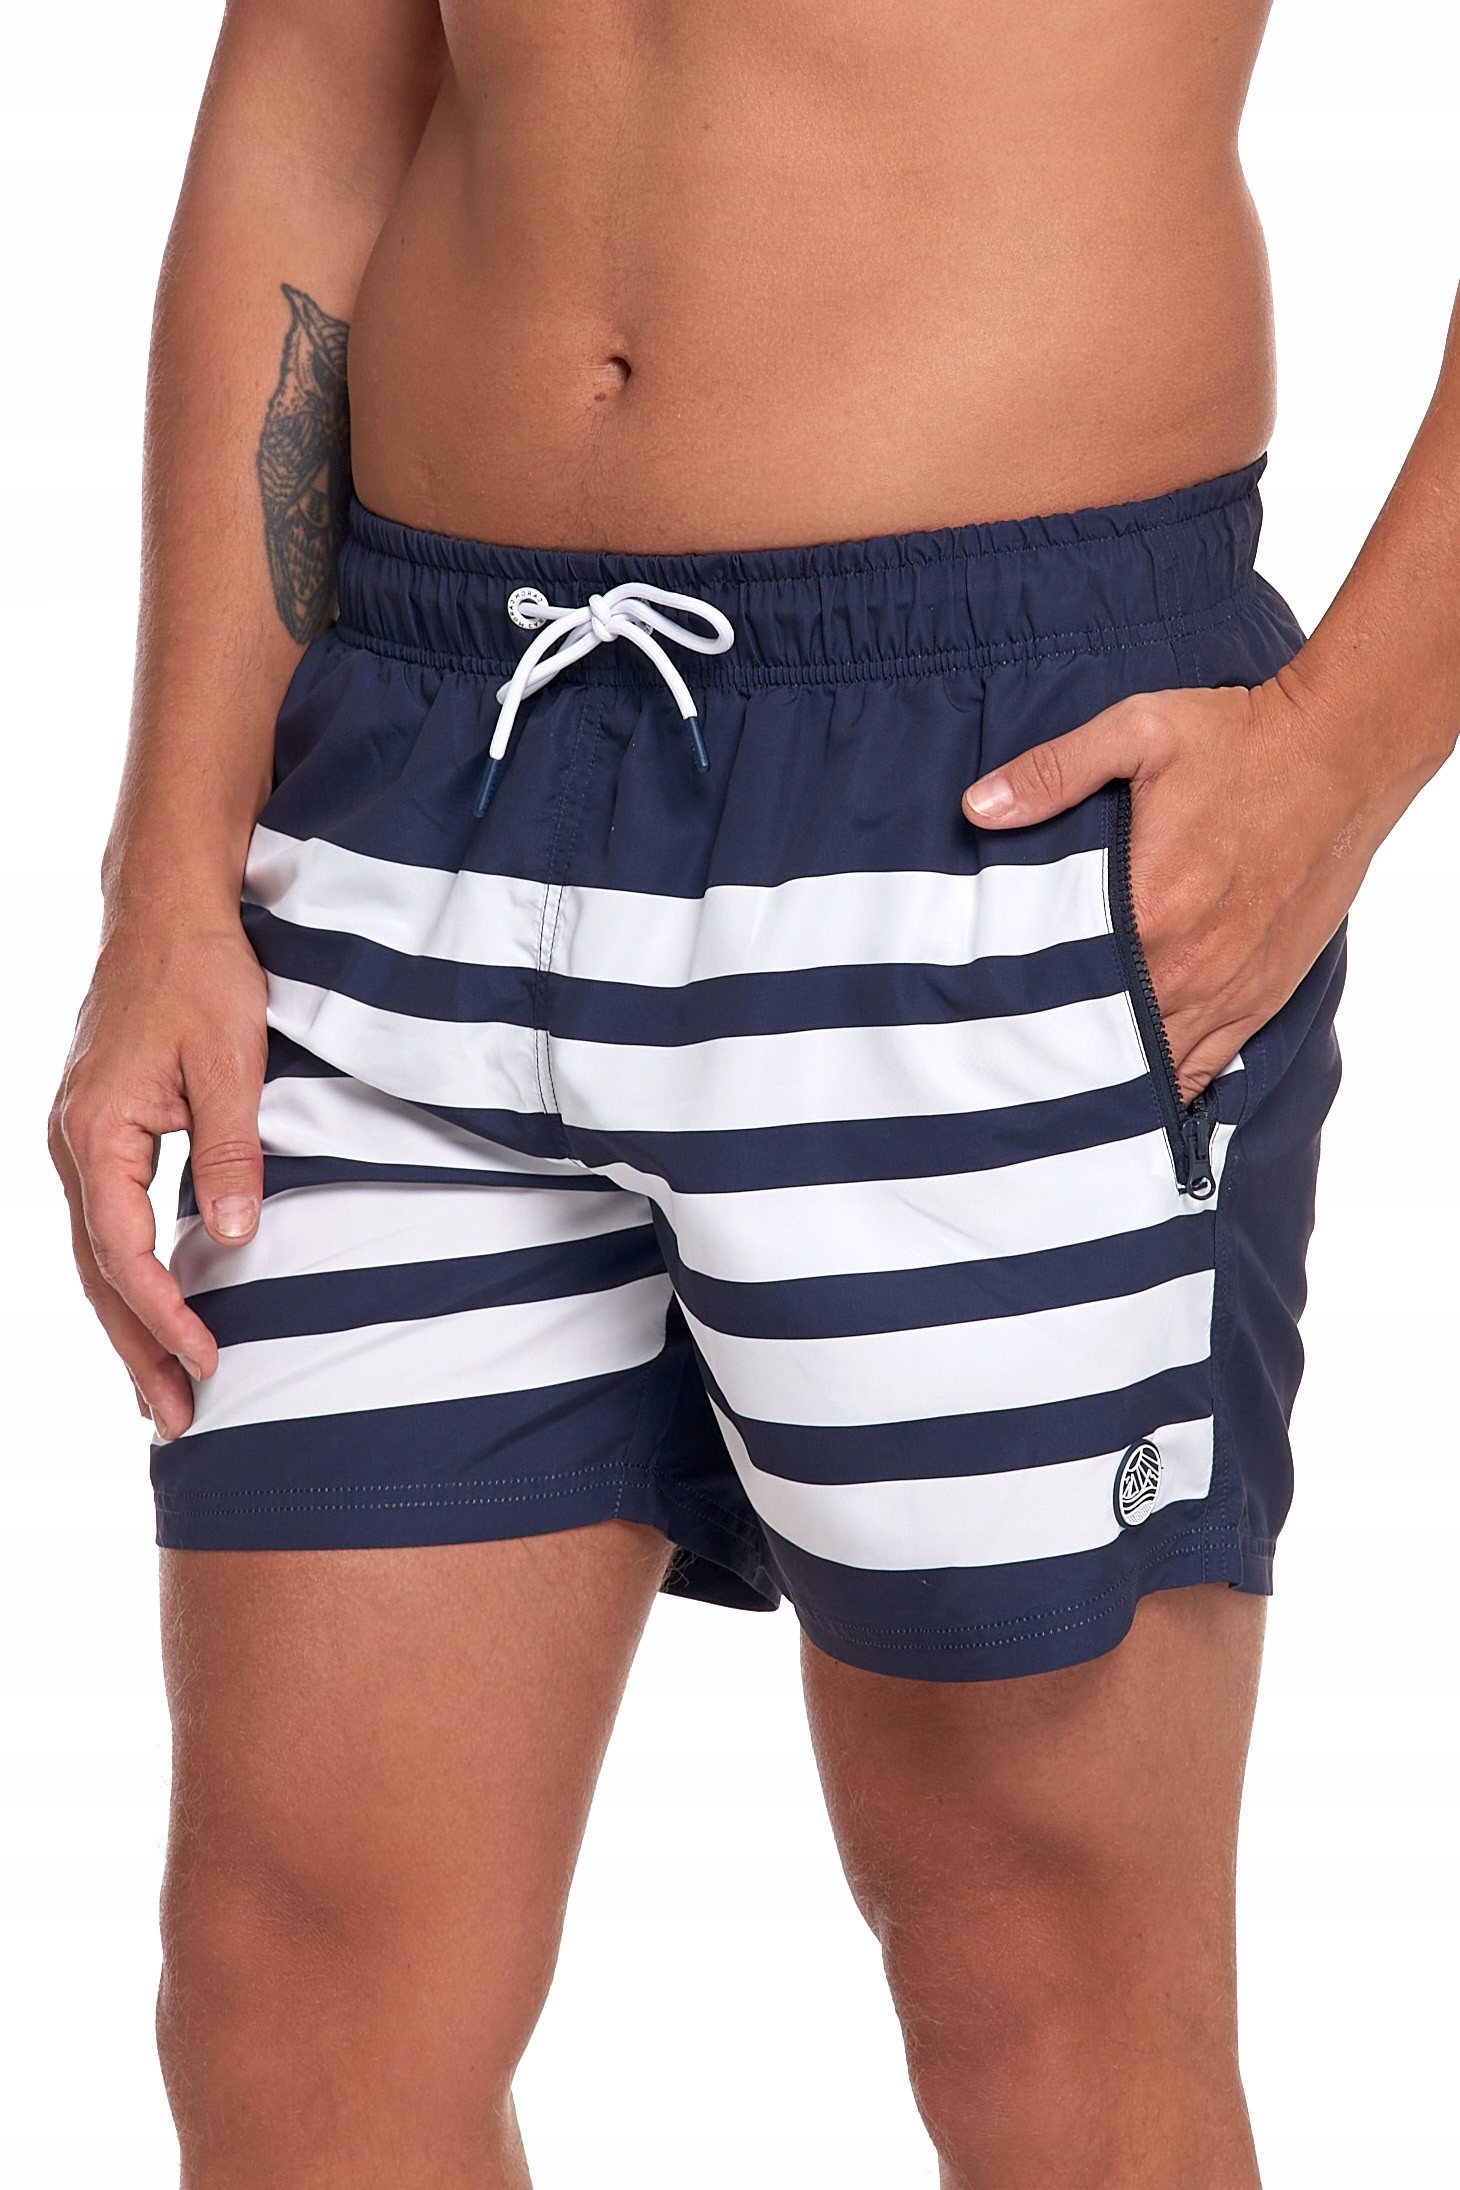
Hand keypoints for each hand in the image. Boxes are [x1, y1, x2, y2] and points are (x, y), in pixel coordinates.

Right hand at [49, 920, 268, 1440]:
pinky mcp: (100, 1133)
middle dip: (136, 1349)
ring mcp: (80, 1140)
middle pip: (98, 1271)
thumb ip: (231, 1151)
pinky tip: (156, 1313)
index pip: (123, 1251)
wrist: (166, 912)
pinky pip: (107, 1225)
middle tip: (173, 1419)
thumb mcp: (231, 1061)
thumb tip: (230, 1238)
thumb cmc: (199, 975)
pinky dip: (128, 1278)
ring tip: (162, 1392)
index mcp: (96, 1130)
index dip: (164, 1315)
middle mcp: (72, 1143)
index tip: (208, 1361)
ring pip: (97, 1255)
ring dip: (129, 1324)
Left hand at [962, 679, 1378, 1101]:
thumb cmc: (1239, 741)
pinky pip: (1209, 1067)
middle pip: (1103, 1041)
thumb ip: (1052, 773)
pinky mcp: (1263, 995)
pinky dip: (1171, 1082)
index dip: (1019, 1010)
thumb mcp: (1137, 734)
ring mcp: (1229, 989)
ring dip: (1111, 1074)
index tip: (987, 1014)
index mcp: (1146, 912)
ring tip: (1060, 1081)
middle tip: (1009, 1057)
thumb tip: (978, 807)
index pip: (1060, 991)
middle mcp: (1187, 967)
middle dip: (1057, 1050)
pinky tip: (1134, 1086)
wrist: (1341, 752)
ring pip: (1156, 1068)